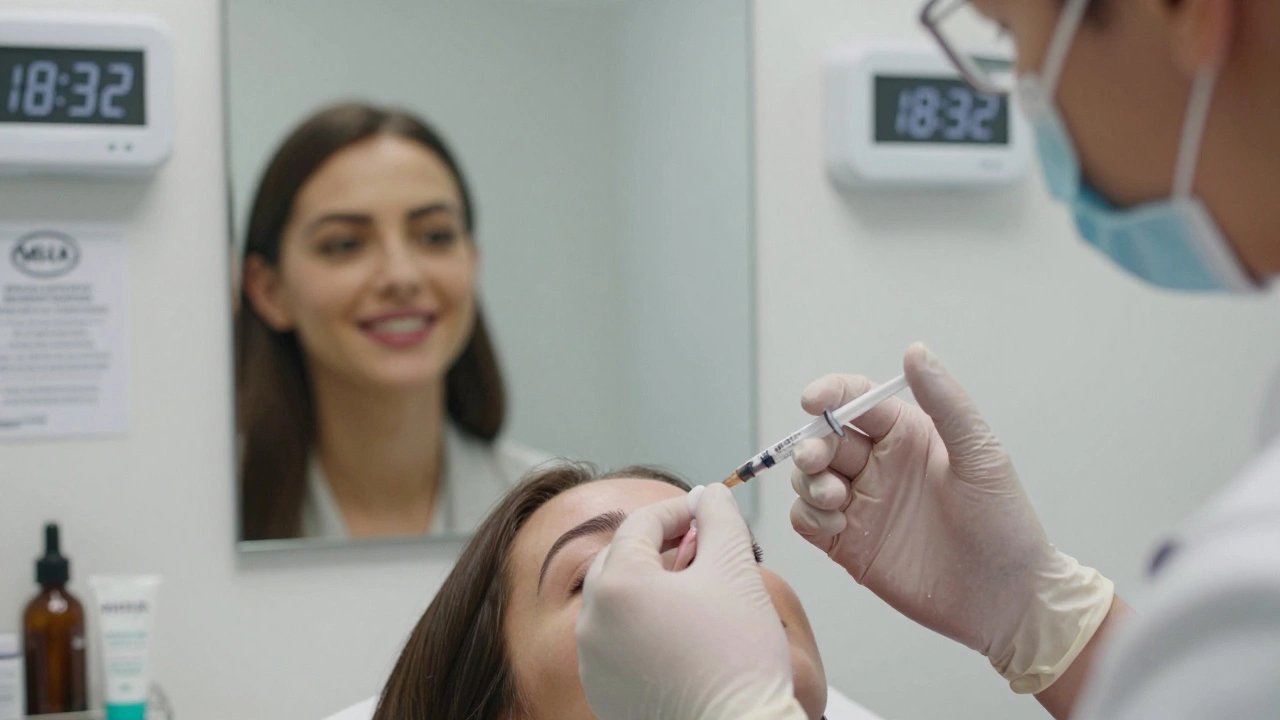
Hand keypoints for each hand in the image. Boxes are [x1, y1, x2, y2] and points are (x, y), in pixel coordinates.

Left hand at [576, 484, 807, 719]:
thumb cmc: (738, 661)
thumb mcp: (735, 569)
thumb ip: (719, 518)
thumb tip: (710, 497)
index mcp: (617, 585)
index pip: (641, 524)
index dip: (678, 509)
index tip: (705, 509)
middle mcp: (592, 622)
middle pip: (620, 559)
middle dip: (659, 544)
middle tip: (699, 542)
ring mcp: (593, 662)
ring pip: (616, 602)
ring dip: (649, 584)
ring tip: (693, 589)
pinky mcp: (604, 692)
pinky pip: (616, 642)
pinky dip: (642, 626)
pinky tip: (679, 631)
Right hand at [789, 343, 1113, 693]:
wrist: (1007, 600)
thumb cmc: (1004, 524)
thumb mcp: (980, 456)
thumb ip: (946, 403)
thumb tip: (915, 350)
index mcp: (907, 435)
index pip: (854, 401)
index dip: (828, 394)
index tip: (812, 401)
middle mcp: (879, 465)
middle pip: (822, 439)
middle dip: (811, 444)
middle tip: (819, 462)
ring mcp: (861, 505)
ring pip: (808, 477)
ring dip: (808, 481)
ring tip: (836, 500)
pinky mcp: (848, 544)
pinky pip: (806, 519)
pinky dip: (808, 516)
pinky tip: (836, 527)